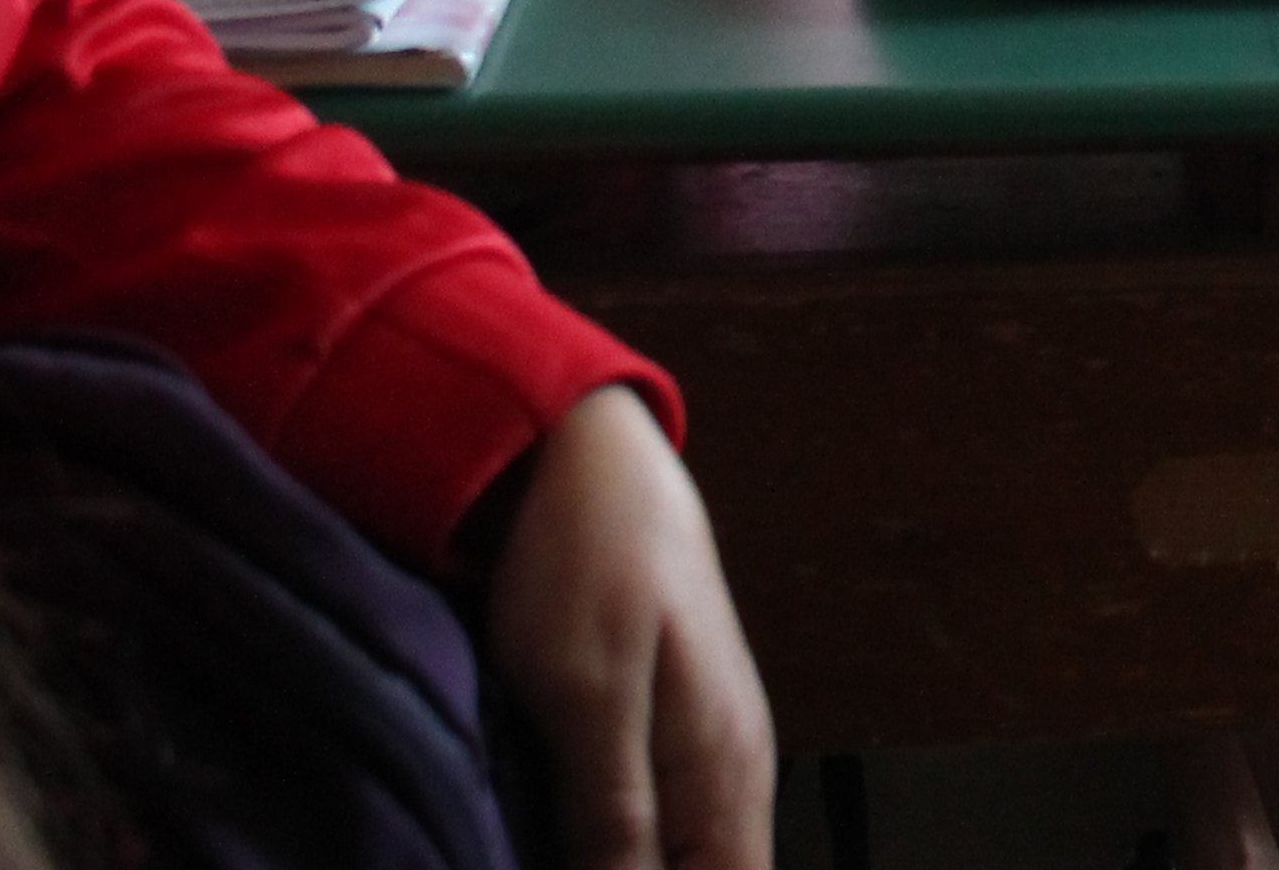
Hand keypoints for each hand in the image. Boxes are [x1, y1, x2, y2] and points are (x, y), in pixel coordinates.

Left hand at [488, 386, 774, 869]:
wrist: (581, 449)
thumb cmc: (582, 559)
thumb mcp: (585, 691)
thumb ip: (616, 811)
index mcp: (728, 766)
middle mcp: (733, 763)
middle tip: (551, 854)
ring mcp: (702, 737)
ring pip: (685, 852)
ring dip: (630, 866)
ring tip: (546, 846)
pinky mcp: (665, 716)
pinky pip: (661, 814)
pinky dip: (619, 842)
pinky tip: (561, 840)